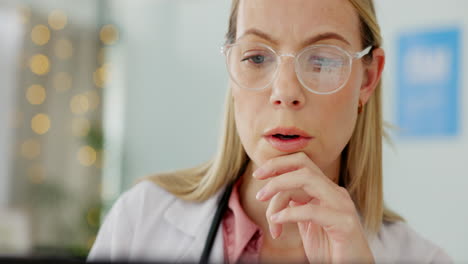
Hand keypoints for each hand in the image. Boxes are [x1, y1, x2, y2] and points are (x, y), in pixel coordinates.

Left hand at [253, 152, 373, 262]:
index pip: (301, 164)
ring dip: (279, 189)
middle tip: (258, 185)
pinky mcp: (344, 223)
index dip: (278, 164)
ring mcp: (342, 205)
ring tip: (268, 212)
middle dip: (276, 168)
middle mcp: (335, 193)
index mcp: (326, 190)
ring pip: (306, 179)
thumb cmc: (329, 249)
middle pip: (303, 165)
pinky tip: (278, 224)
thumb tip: (275, 193)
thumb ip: (295, 205)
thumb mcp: (306, 222)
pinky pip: (311, 210)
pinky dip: (288, 215)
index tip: (258, 175)